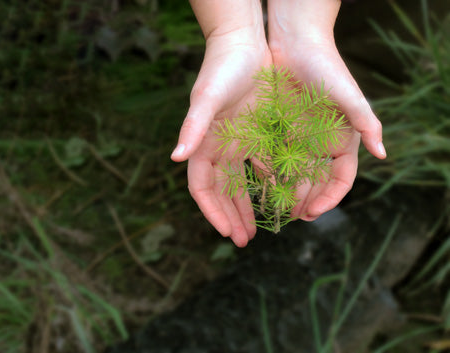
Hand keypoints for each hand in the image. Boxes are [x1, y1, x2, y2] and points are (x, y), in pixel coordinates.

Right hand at [171, 1, 271, 245]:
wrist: (244, 45)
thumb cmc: (221, 69)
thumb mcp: (207, 98)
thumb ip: (192, 128)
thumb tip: (175, 157)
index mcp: (203, 144)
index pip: (202, 186)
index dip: (211, 210)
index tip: (226, 231)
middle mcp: (218, 148)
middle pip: (222, 191)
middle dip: (231, 216)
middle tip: (244, 240)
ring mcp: (237, 142)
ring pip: (241, 183)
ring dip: (247, 207)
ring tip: (258, 230)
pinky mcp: (257, 134)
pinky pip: (261, 165)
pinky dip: (267, 183)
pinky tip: (279, 197)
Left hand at [267, 0, 385, 220]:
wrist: (294, 44)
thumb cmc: (326, 68)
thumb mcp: (349, 95)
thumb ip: (367, 122)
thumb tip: (383, 154)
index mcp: (342, 141)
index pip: (341, 179)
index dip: (330, 198)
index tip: (314, 212)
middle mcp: (321, 145)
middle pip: (316, 182)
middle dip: (306, 201)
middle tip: (292, 217)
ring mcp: (300, 139)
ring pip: (295, 175)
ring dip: (288, 193)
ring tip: (277, 210)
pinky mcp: (278, 132)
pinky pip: (274, 158)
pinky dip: (270, 174)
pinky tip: (261, 186)